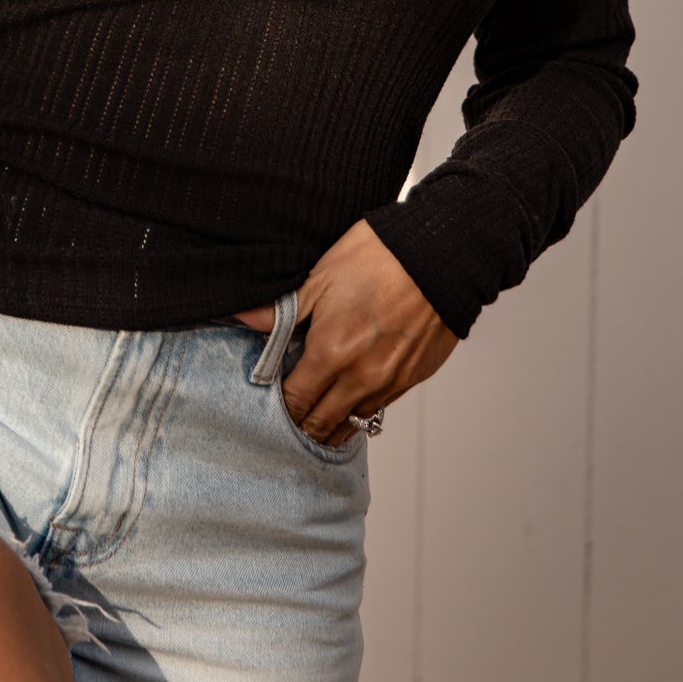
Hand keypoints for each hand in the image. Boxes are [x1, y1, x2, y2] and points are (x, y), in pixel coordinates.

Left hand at [234, 220, 458, 448]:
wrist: (441, 255)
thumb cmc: (380, 257)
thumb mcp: (320, 276)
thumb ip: (280, 309)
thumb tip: (241, 317)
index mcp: (332, 352)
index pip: (295, 401)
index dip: (277, 409)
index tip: (268, 406)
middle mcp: (361, 376)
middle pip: (321, 423)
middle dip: (300, 426)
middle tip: (286, 423)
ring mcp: (390, 381)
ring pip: (353, 422)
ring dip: (331, 426)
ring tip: (315, 423)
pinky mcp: (412, 378)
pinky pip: (380, 408)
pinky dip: (361, 411)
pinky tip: (350, 404)